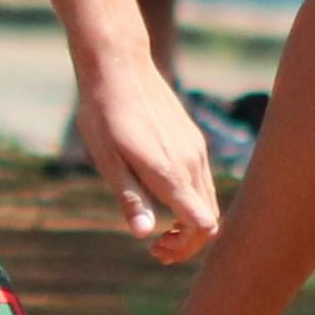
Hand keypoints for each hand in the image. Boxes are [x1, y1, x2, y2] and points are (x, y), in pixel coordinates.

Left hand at [72, 64, 219, 260]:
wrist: (119, 66)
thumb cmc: (104, 114)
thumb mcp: (107, 160)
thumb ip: (130, 197)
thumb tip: (145, 235)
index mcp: (170, 171)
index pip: (202, 224)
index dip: (184, 247)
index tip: (156, 248)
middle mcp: (191, 162)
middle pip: (210, 218)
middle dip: (187, 242)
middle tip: (155, 248)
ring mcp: (195, 149)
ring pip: (208, 199)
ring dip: (189, 222)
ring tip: (158, 228)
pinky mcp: (193, 139)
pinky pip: (201, 180)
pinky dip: (190, 200)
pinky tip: (161, 196)